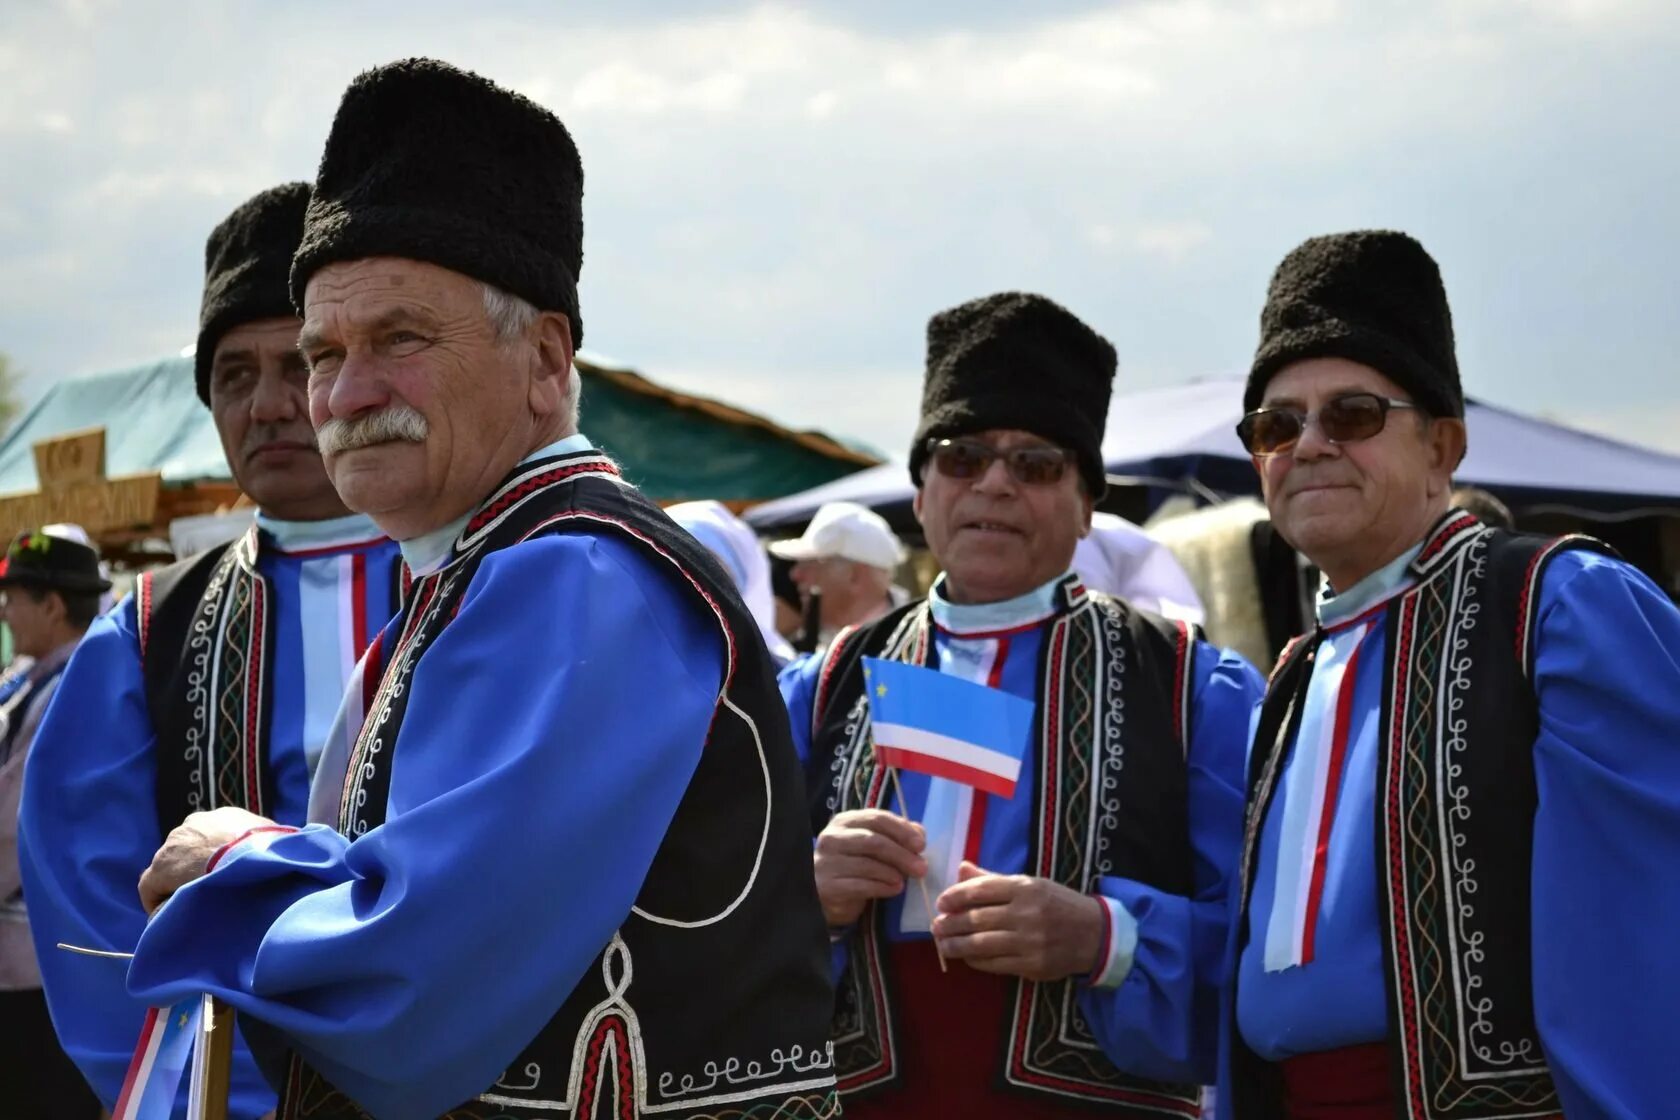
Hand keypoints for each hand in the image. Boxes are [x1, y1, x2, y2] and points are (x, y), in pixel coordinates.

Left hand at [138, 807, 276, 914]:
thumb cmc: (271, 852)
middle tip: (211, 890)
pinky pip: (152, 887)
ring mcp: (175, 845)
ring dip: (182, 883)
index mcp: (224, 817)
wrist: (250, 859)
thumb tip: (275, 860)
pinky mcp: (159, 868)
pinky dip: (160, 901)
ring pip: (173, 868)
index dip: (216, 858)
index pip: (213, 837)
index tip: (224, 875)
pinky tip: (173, 918)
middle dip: (197, 868)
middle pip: (189, 851)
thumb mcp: (276, 844)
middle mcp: (195, 824)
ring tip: (195, 905)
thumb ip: (266, 848)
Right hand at [813, 809, 927, 926]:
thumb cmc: (854, 865)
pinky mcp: (828, 886)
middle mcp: (833, 838)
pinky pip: (860, 886)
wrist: (826, 893)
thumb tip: (919, 833)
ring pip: (867, 864)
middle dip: (901, 854)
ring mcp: (827, 862)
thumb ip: (896, 835)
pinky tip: (894, 890)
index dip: (902, 830)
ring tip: (905, 881)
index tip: (921, 845)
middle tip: (921, 868)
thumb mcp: (873, 846)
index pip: (877, 818)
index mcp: (846, 821)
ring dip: (892, 873)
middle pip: (873, 841)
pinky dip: (882, 888)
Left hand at [932, 860, 1104, 981]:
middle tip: (936, 926)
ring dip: (956, 945)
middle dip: (951, 923)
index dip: (956, 896)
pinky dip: (976, 961)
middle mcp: (1027, 914)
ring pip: (982, 944)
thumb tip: (962, 869)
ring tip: (943, 944)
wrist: (1095, 934)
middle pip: (977, 918)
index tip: (941, 903)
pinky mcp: (1033, 965)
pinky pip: (995, 964)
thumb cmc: (1058, 904)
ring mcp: (1030, 942)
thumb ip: (994, 879)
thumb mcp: (1031, 884)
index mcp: (1025, 888)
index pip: (981, 890)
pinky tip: (966, 957)